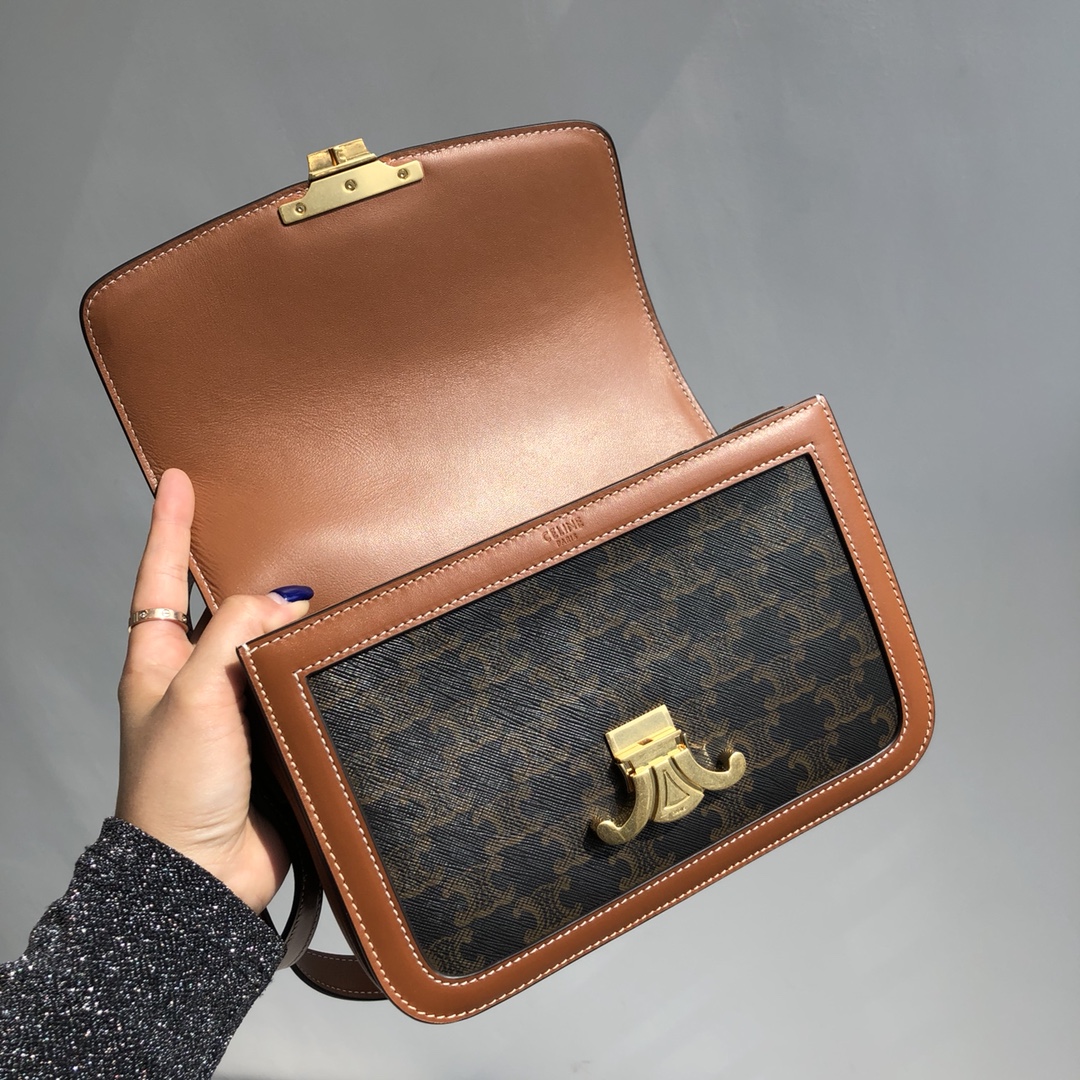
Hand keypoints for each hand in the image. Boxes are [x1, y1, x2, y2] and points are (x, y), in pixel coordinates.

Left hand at [115, 468, 311, 911]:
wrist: (205, 876)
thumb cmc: (176, 791)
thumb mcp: (193, 695)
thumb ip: (234, 636)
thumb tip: (285, 600)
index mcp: (157, 665)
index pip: (160, 579)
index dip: (169, 527)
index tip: (177, 479)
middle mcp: (196, 681)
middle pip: (218, 607)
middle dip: (238, 565)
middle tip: (265, 521)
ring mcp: (237, 711)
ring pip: (267, 645)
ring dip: (290, 619)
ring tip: (321, 581)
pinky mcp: (275, 737)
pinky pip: (298, 685)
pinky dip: (317, 665)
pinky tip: (342, 649)